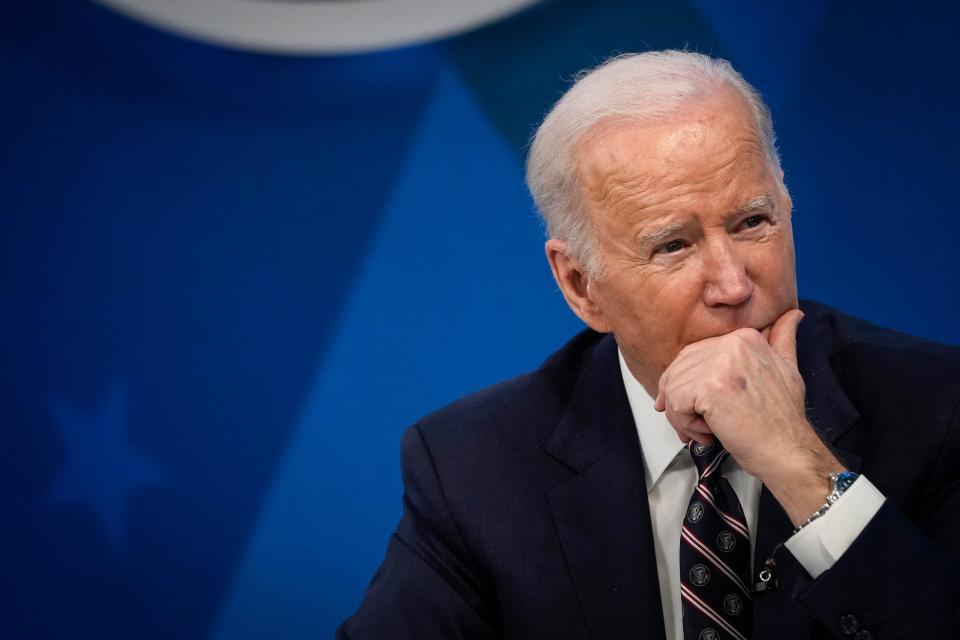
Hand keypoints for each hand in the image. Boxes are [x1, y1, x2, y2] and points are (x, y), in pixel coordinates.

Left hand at [654, 309, 843, 524]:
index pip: (693, 355)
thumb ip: (783, 339)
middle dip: (680, 401)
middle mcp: (731, 344)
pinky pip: (674, 404)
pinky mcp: (708, 388)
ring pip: (673, 388)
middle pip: (678, 370)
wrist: (789, 451)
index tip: (694, 406)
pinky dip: (684, 425)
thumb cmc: (783, 420)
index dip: (688, 383)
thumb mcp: (787, 369)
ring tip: (706, 431)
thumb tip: (793, 314)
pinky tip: (708, 434)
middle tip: (695, 425)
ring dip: (682, 417)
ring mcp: (719, 364)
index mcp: (744, 337)